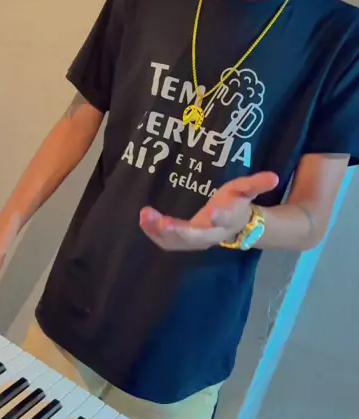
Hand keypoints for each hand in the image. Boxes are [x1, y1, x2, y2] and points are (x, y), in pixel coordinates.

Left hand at [140, 171, 278, 251]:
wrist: (236, 228)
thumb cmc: (237, 204)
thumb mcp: (247, 191)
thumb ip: (257, 184)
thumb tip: (274, 176)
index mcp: (228, 220)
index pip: (225, 220)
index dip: (221, 216)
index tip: (214, 210)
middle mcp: (212, 233)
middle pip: (197, 237)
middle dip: (180, 232)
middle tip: (164, 223)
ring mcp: (196, 239)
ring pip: (178, 242)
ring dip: (160, 232)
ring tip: (146, 216)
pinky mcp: (184, 241)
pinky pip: (167, 241)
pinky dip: (154, 232)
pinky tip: (144, 219)